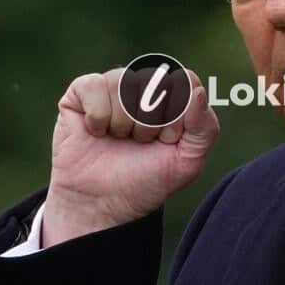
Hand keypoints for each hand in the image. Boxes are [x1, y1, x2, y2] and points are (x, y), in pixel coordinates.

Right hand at [42, 67, 218, 246]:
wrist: (104, 203)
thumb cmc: (146, 179)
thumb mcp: (187, 161)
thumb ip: (204, 127)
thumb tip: (197, 91)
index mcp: (172, 95)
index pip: (185, 81)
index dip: (177, 116)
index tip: (168, 140)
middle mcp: (143, 84)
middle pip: (155, 81)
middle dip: (151, 122)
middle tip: (141, 142)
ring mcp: (112, 86)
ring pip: (124, 84)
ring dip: (124, 123)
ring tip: (119, 139)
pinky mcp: (80, 93)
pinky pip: (94, 87)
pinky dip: (98, 117)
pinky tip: (97, 132)